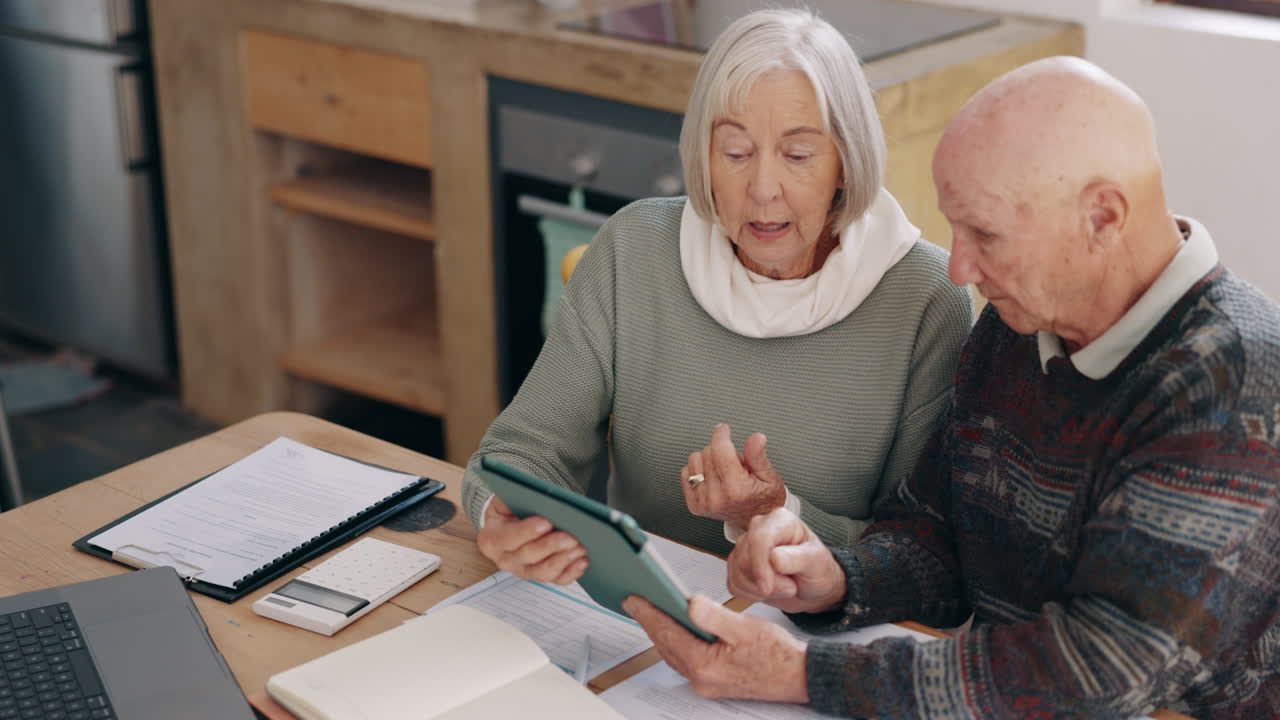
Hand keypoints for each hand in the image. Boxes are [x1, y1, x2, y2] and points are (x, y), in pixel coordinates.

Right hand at [475, 496, 587, 583]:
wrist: (508, 525)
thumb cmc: (508, 511)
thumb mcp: (505, 499)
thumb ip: (516, 498)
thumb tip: (537, 498)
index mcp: (492, 539)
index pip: (508, 538)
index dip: (527, 532)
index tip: (546, 523)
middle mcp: (506, 559)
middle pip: (528, 557)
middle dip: (551, 546)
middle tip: (570, 537)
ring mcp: (524, 570)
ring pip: (542, 572)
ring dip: (563, 560)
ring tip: (579, 548)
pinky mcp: (541, 576)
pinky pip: (556, 579)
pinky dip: (571, 572)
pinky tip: (582, 561)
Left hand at [623, 594, 808, 702]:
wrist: (799, 676)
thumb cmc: (777, 655)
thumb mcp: (744, 628)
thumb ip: (713, 616)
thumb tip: (689, 603)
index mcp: (704, 665)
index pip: (666, 634)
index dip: (648, 614)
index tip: (633, 599)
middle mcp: (701, 678)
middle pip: (666, 645)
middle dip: (651, 622)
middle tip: (636, 601)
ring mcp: (706, 682)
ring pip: (674, 653)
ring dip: (663, 632)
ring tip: (652, 610)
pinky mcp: (714, 680)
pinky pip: (686, 658)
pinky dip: (678, 641)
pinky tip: (679, 627)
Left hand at [682, 424, 786, 530]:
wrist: (756, 521)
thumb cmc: (765, 500)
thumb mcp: (770, 477)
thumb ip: (759, 456)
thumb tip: (756, 438)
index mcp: (736, 490)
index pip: (721, 450)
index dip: (722, 434)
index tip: (724, 429)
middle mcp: (717, 497)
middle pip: (708, 452)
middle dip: (721, 450)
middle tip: (735, 463)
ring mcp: (703, 502)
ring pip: (695, 459)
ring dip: (708, 459)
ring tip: (724, 471)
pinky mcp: (694, 505)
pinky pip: (685, 472)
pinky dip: (698, 470)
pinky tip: (712, 477)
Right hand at [727, 508, 845, 613]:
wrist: (813, 587)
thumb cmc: (818, 569)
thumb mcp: (816, 563)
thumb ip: (797, 558)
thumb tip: (774, 558)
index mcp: (780, 521)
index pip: (758, 538)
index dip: (759, 565)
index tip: (767, 587)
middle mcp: (759, 529)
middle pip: (744, 558)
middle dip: (766, 581)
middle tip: (790, 587)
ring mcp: (746, 547)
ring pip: (737, 573)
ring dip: (759, 590)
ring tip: (783, 587)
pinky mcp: (738, 566)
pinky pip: (734, 585)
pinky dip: (751, 595)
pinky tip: (769, 592)